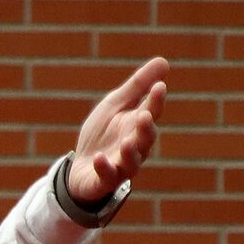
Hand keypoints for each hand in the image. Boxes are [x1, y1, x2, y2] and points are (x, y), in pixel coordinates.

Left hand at [69, 56, 168, 202]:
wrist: (80, 166)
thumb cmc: (102, 134)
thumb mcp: (115, 105)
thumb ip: (137, 86)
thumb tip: (164, 61)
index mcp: (138, 126)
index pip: (152, 112)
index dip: (156, 100)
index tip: (159, 86)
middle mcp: (135, 147)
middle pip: (146, 138)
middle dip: (146, 128)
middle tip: (144, 116)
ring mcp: (121, 166)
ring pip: (132, 162)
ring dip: (130, 152)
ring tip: (126, 143)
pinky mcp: (104, 181)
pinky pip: (107, 177)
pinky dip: (104, 168)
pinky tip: (98, 158)